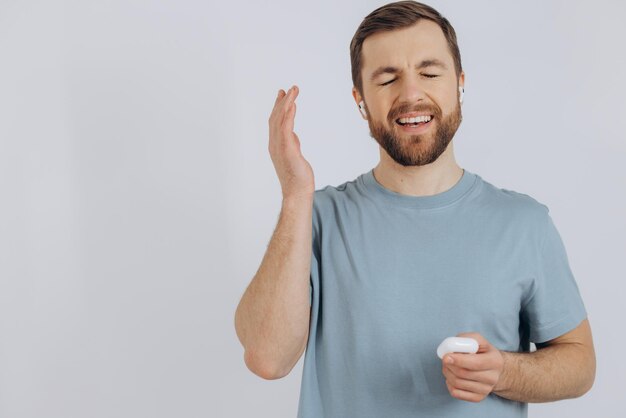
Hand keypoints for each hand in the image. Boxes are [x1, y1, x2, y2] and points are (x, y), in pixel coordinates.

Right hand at [268, 85, 314, 200]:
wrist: (297, 191)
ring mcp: (279, 146)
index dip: (279, 108)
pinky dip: (288, 114)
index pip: (276, 122)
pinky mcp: (286, 148)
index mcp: (276, 145)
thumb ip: (292, 144)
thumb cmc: (297, 177)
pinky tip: (293, 104)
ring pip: (280, 119)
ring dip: (286, 103)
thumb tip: (293, 136)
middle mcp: (274, 143)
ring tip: (293, 90)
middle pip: (275, 117)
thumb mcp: (295, 156)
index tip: (283, 96)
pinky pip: (286, 127)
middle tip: (287, 89)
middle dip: (281, 102)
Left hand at [441, 332, 504, 402]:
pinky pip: (456, 393)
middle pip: (464, 374)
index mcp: (495, 361)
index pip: (475, 363)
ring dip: (447, 373)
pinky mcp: (478, 398)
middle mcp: (493, 377)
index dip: (458, 360)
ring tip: (448, 366)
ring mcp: (486, 390)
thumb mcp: (476, 339)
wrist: (492, 368)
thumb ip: (465, 339)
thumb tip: (452, 347)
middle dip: (449, 365)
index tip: (446, 357)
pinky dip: (449, 384)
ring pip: (458, 383)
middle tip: (445, 358)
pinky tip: (452, 376)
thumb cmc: (480, 351)